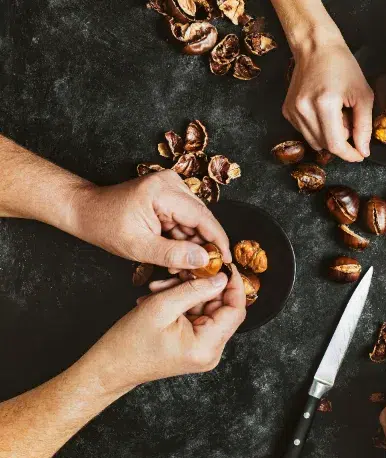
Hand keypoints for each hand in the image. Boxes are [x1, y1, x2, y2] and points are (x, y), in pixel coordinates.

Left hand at [72, 170, 230, 268]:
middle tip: (205, 271)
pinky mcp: (169, 194)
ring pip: (195, 221)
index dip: (218, 241)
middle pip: (201, 218)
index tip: (226, 262)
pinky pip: (185, 219)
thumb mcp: (139, 246)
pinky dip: (184, 238)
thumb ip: (173, 254)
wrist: (85, 210)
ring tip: (188, 267)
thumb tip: (204, 260)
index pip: (202, 217)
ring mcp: (171, 187)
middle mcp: (172, 183)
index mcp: (164, 191)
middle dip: (204, 246)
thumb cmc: (105, 225)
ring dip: (193, 244)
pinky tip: (180, 255)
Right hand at [83, 266, 245, 390]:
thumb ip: (195, 290)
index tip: (226, 264)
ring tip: (162, 287)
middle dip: (204, 286)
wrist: (110, 367)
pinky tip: (163, 296)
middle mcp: (211, 352)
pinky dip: (183, 302)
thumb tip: (221, 277)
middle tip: (184, 272)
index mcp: (206, 347)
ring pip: (208, 309)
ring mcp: (204, 350)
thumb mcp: (162, 306)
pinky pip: (198, 316)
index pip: (236, 311)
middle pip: (222, 308)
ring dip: (188, 293)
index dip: (234, 285)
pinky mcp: (195, 345)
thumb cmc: (129, 342)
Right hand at [284, 36, 373, 160]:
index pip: (335, 145)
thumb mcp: (363, 95)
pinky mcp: (287, 111)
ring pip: (315, 142)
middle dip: (342, 141)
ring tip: (337, 114)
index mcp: (324, 104)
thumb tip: (363, 152)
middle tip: (350, 119)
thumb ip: (364, 127)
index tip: (360, 155)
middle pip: (325, 145)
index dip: (350, 154)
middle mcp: (304, 109)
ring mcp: (292, 111)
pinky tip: (323, 111)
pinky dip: (318, 128)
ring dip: (330, 135)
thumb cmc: (343, 67)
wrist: (316, 47)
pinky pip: (306, 132)